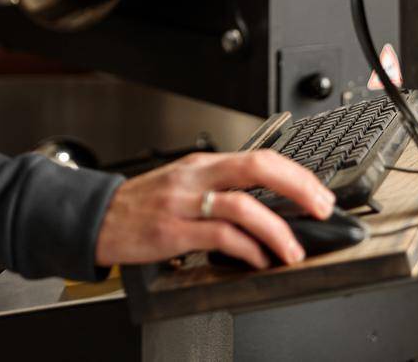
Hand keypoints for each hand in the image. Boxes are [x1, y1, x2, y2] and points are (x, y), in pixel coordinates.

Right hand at [92, 150, 335, 269]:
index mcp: (202, 163)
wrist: (97, 218)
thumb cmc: (142, 204)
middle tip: (321, 209)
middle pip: (256, 169)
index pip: (259, 156)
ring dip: (276, 230)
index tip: (319, 193)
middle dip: (297, 188)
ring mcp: (183, 203)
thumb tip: (269, 204)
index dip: (295, 174)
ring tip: (291, 250)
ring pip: (242, 206)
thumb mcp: (183, 184)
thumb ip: (220, 188)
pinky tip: (257, 260)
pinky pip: (219, 237)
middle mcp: (195, 177)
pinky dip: (247, 250)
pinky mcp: (172, 232)